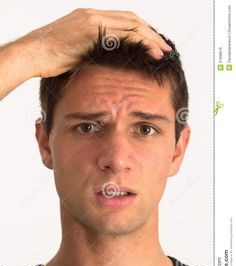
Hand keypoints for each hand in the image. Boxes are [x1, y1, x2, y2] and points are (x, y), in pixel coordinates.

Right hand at [16, 8, 171, 77]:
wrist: (33, 53)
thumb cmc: (50, 56)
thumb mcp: (75, 50)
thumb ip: (92, 49)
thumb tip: (105, 61)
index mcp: (91, 18)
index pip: (124, 21)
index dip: (141, 31)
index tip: (152, 44)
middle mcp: (94, 15)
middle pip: (132, 20)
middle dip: (151, 34)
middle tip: (164, 47)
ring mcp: (93, 20)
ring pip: (131, 25)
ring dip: (150, 38)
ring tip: (163, 51)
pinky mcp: (91, 30)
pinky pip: (122, 34)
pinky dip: (139, 42)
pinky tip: (150, 51)